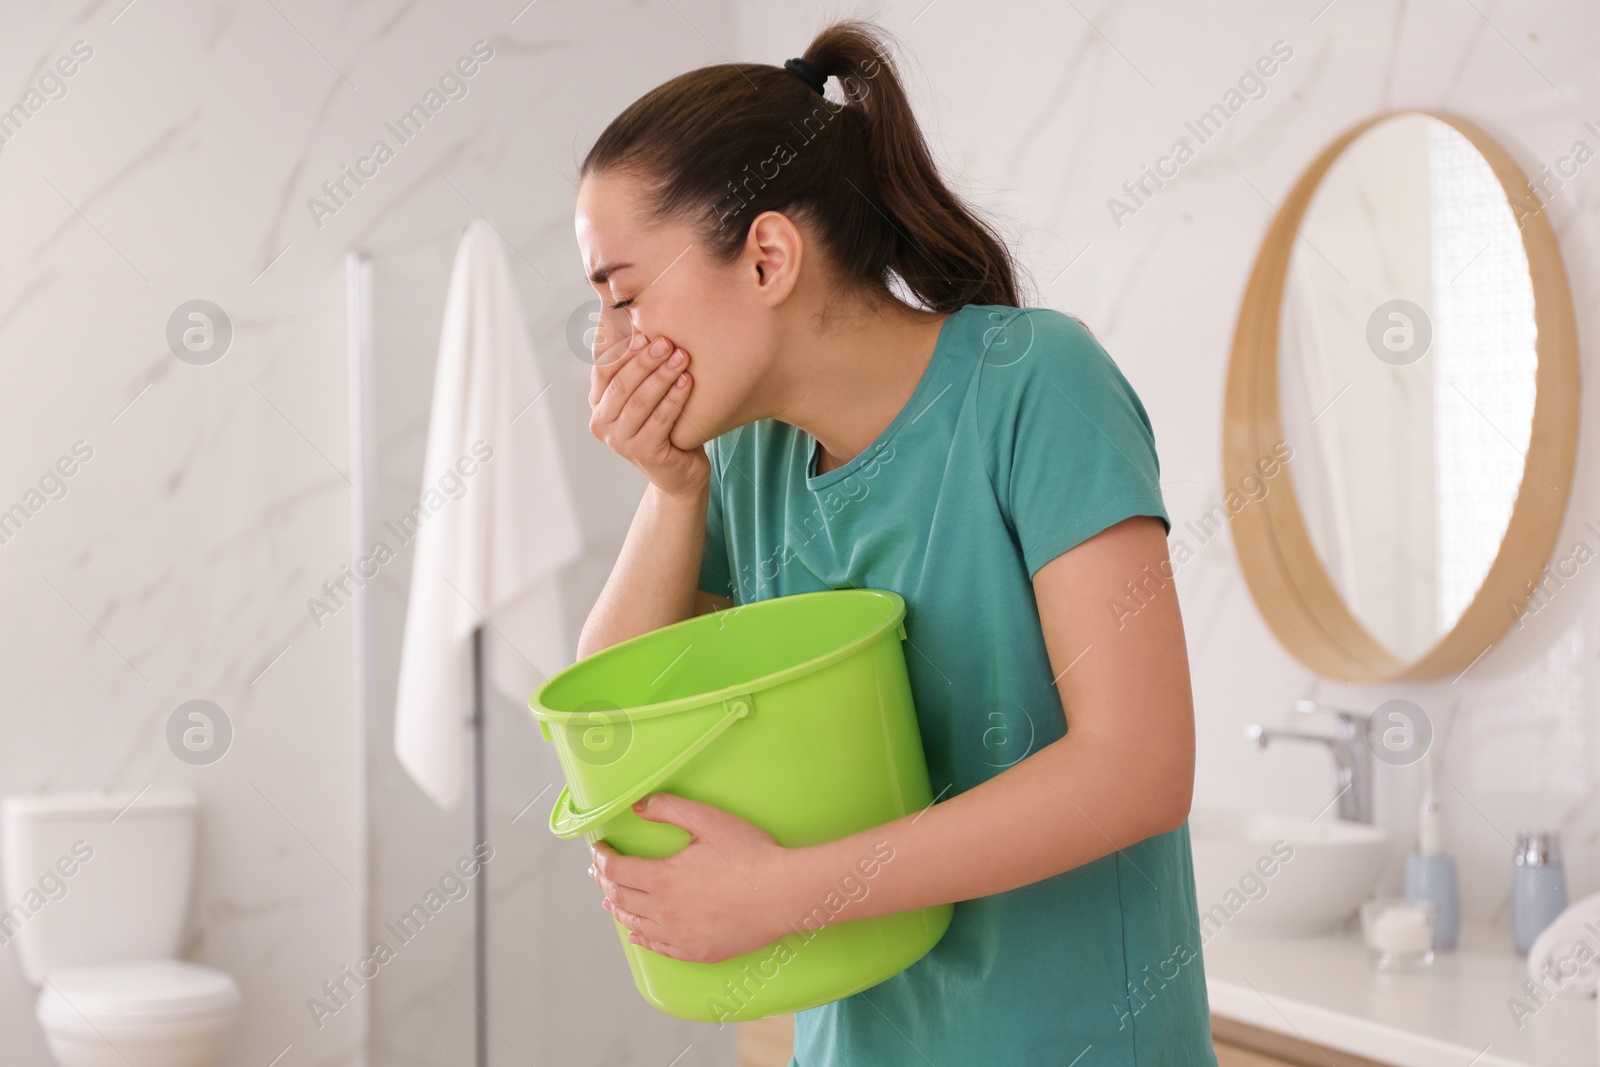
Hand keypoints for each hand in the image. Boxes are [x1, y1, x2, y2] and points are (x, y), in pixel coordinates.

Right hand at [587, 311, 707, 498]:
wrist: (679, 471)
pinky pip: (661, 419)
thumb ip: (636, 368)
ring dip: (662, 376)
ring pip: (641, 401)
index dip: (622, 351)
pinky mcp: (643, 453)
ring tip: (682, 357)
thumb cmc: (663, 426)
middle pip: (621, 384)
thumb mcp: (644, 395)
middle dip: (645, 360)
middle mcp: (602, 424)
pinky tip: (688, 381)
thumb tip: (638, 320)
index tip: (644, 333)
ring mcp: (620, 441)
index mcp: (598, 404)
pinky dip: (675, 398)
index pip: (603, 370)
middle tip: (667, 341)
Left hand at [588, 792, 797, 963]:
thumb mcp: (708, 820)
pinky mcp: (696, 951)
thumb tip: (637, 805)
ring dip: (619, 910)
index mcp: (662, 879)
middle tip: (598, 873)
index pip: (618, 869)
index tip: (599, 851)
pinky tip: (637, 934)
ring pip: (636, 924)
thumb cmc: (749, 855)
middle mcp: (663, 911)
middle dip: (606, 882)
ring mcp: (679, 936)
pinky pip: (658, 947)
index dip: (603, 858)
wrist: (782, 894)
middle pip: (621, 897)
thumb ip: (669, 809)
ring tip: (609, 901)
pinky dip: (642, 938)